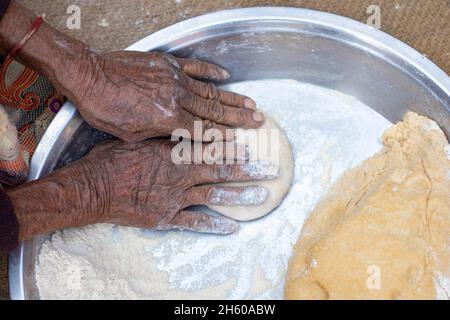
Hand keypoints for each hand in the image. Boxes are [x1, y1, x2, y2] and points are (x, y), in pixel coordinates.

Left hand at [66, 51, 263, 141]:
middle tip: (259, 121)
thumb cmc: (106, 110)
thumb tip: (177, 139)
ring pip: (211, 91)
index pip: (204, 131)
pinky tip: (225, 75)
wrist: (89, 76)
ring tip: (251, 104)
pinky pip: (195, 68)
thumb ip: (160, 136)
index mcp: (169, 119)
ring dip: (232, 98)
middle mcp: (178, 98)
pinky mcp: (168, 64)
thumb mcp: (132, 135)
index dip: (225, 138)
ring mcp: (175, 79)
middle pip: (215, 111)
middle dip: (239, 118)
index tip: (241, 141)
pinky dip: (211, 72)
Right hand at [74, 139, 276, 233]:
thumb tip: (185, 129)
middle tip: (271, 169)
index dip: (232, 149)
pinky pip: (195, 222)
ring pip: (214, 195)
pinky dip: (214, 224)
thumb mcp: (139, 139)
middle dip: (248, 170)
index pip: (210, 149)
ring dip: (240, 195)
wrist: (94, 189)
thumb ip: (165, 137)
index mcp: (173, 153)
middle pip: (221, 171)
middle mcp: (180, 174)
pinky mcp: (166, 217)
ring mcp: (175, 198)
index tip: (250, 149)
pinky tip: (233, 227)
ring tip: (262, 195)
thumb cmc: (113, 160)